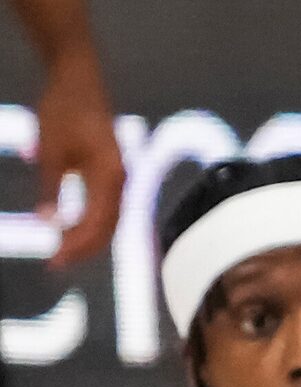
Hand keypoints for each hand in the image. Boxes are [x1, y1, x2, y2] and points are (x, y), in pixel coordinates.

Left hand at [34, 50, 119, 267]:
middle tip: (56, 262)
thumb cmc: (64, 110)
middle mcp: (121, 181)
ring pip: (110, 219)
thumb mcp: (50, 151)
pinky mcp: (112, 171)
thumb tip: (48, 221)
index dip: (76, 245)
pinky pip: (107, 206)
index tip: (54, 259)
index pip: (96, 224)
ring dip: (88, 237)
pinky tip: (75, 226)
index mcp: (109, 178)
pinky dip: (92, 221)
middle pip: (108, 227)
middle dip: (83, 247)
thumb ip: (51, 188)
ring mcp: (119, 176)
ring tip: (64, 248)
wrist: (78, 79)